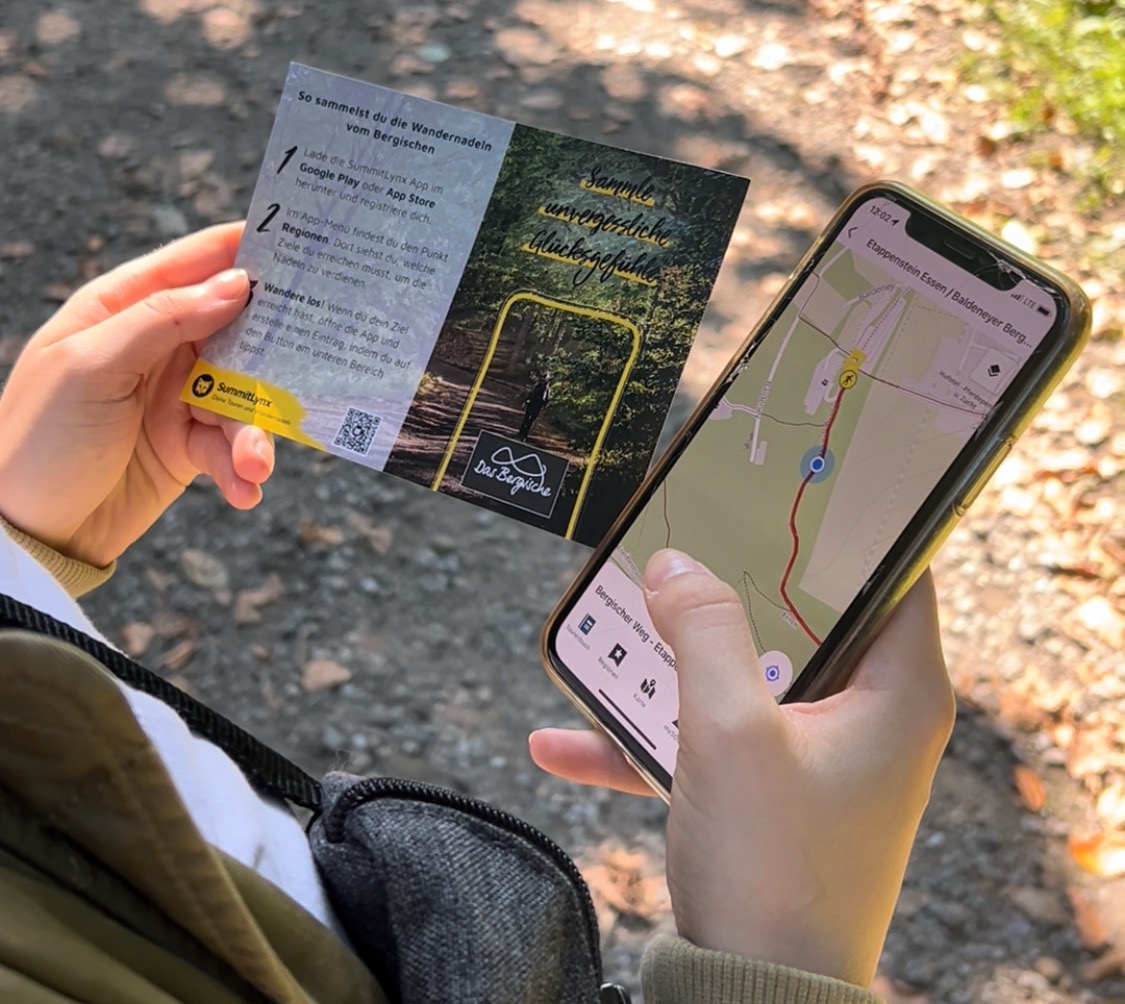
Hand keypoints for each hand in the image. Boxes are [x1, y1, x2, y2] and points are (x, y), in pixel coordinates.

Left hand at [0, 223, 272, 567]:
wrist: (31, 532)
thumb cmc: (39, 439)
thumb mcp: (92, 367)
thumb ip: (163, 319)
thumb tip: (235, 284)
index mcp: (121, 310)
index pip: (190, 264)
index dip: (240, 251)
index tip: (297, 248)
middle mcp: (155, 348)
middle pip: (234, 331)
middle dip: (270, 353)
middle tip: (311, 359)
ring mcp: (175, 397)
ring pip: (242, 398)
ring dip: (254, 432)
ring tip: (253, 464)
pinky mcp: (189, 447)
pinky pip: (232, 448)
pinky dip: (242, 470)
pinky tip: (243, 489)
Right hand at [530, 550, 953, 986]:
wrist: (753, 998)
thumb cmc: (772, 870)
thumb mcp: (729, 733)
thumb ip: (702, 634)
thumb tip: (674, 565)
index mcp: (895, 691)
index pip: (890, 572)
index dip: (842, 526)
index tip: (782, 492)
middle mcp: (867, 717)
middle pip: (800, 620)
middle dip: (730, 588)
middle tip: (681, 543)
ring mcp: (816, 758)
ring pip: (745, 678)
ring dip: (675, 663)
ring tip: (610, 635)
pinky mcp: (772, 795)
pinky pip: (712, 741)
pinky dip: (652, 737)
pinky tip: (565, 741)